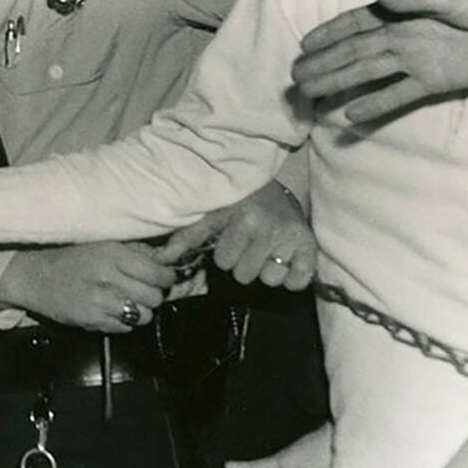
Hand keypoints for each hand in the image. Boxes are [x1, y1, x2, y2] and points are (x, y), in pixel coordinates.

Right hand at [0, 243, 179, 332]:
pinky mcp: (91, 321)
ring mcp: (99, 301)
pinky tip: (111, 310)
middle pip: (154, 297)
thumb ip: (133, 252)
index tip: (163, 278)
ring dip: (140, 311)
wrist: (33, 275)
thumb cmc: (68, 257)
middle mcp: (108, 277)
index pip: (158, 272)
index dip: (166, 278)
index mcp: (112, 253)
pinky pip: (124, 329)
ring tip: (127, 302)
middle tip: (144, 290)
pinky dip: (123, 322)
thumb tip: (164, 261)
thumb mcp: (101, 244)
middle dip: (153, 295)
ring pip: (143, 316)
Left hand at [159, 180, 315, 289]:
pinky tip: (285, 259)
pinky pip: (298, 281)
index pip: (225, 263)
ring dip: (266, 269)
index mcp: (243, 219)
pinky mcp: (309, 246)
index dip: (225, 253)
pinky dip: (292, 276)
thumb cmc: (235, 202)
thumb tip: (159, 260)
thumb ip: (185, 238)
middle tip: (249, 243)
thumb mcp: (210, 215)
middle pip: (246, 275)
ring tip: (266, 248)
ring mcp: (291, 237)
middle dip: (244, 262)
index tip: (232, 237)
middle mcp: (269, 228)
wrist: (271, 186)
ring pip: (270, 279)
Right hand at [293, 0, 467, 122]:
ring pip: (366, 73)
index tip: (304, 44)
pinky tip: (350, 116)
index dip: (328, 33)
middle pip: (353, 52)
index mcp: (401, 14)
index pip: (355, 24)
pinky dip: (373, 104)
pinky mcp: (432, 81)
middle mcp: (401, 38)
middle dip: (323, 64)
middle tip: (295, 79)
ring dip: (337, 83)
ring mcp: (414, 62)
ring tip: (310, 94)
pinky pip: (396, 95)